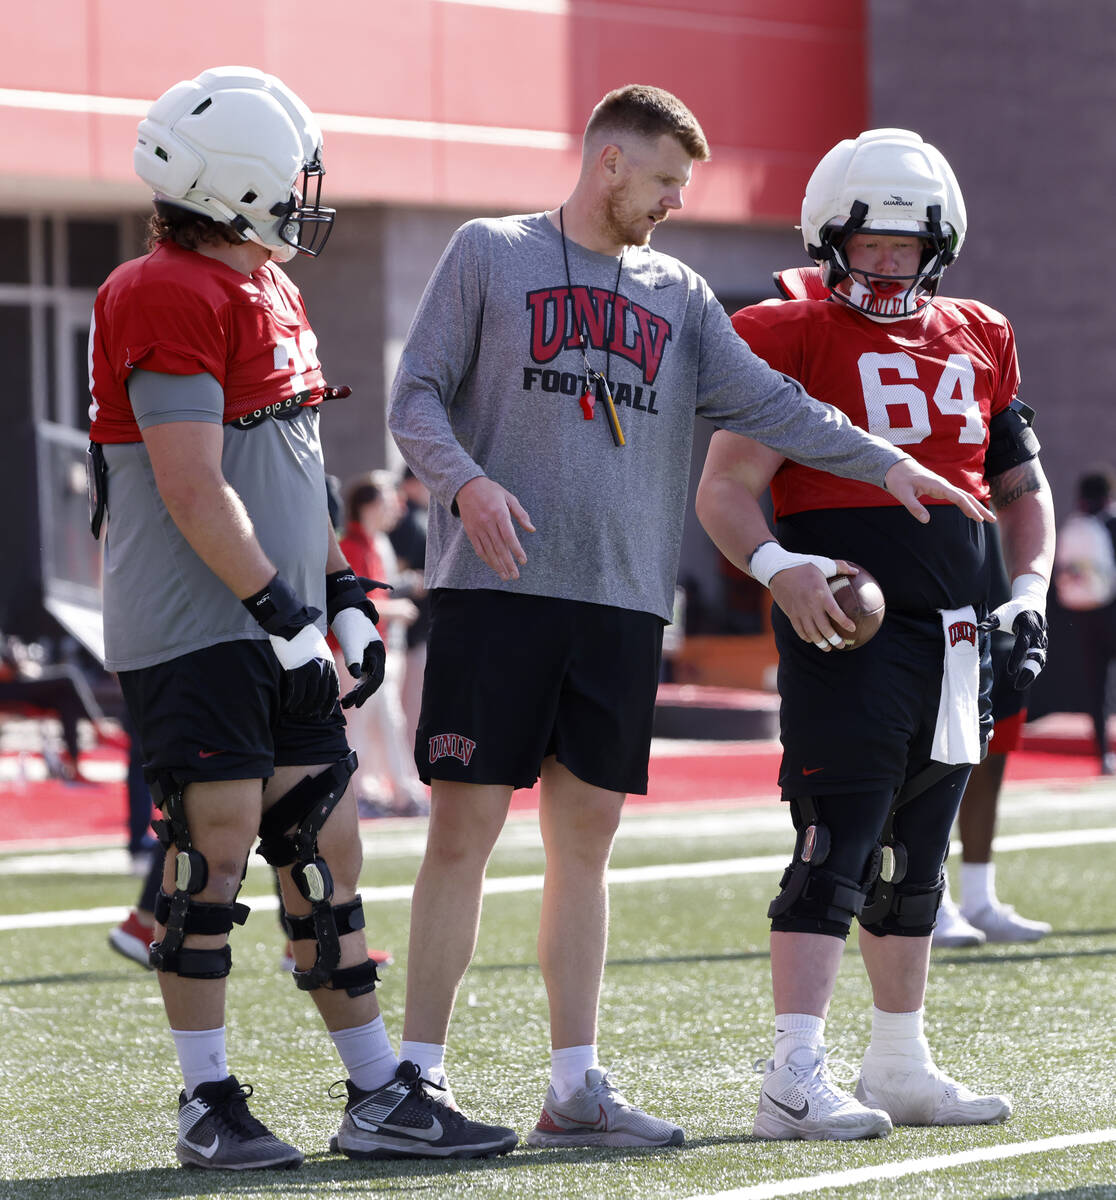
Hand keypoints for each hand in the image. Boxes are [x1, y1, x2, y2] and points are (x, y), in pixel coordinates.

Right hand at [269, 625, 340, 714]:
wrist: (292, 623)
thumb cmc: (303, 636)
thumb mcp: (319, 650)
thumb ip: (322, 664)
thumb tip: (320, 677)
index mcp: (330, 664)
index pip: (333, 689)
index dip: (329, 703)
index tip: (325, 711)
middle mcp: (323, 669)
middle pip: (324, 695)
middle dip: (320, 709)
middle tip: (315, 717)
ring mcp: (310, 670)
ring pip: (311, 696)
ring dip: (306, 707)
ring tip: (299, 713)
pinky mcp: (297, 670)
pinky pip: (297, 692)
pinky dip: (295, 702)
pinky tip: (291, 706)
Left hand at [326, 569, 386, 707]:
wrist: (343, 608)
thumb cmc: (348, 623)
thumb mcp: (350, 641)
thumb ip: (354, 658)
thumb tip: (356, 677)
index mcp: (378, 652)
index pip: (375, 678)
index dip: (366, 692)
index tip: (355, 703)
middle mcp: (377, 656)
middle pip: (373, 681)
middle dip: (361, 694)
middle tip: (348, 706)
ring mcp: (370, 656)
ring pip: (367, 679)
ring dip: (358, 691)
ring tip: (346, 703)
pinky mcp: (362, 656)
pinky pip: (362, 675)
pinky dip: (356, 685)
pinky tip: (348, 693)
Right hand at [455, 476, 534, 580]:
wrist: (467, 486)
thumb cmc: (492, 491)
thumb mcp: (509, 498)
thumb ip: (521, 514)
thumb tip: (532, 529)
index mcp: (499, 513)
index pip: (509, 536)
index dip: (516, 550)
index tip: (523, 561)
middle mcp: (487, 522)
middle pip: (499, 547)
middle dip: (508, 563)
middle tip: (515, 576)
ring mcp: (478, 528)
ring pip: (489, 551)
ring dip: (498, 565)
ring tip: (506, 576)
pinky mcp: (470, 531)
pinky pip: (479, 549)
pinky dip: (487, 559)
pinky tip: (494, 566)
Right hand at [768, 559, 859, 650]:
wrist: (777, 570)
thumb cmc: (802, 566)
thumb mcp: (822, 563)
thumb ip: (840, 567)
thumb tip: (856, 571)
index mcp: (821, 594)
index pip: (836, 613)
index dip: (845, 623)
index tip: (852, 629)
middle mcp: (811, 606)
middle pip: (824, 629)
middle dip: (834, 640)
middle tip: (842, 645)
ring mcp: (800, 612)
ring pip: (811, 633)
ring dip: (820, 643)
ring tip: (827, 648)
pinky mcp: (791, 614)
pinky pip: (799, 630)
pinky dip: (807, 637)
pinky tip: (812, 640)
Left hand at [884, 459, 995, 524]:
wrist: (896, 466)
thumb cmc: (898, 479)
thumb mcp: (902, 494)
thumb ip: (914, 507)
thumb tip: (926, 520)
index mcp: (937, 484)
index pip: (958, 497)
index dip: (969, 508)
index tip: (979, 519)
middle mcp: (943, 484)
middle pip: (966, 496)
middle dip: (980, 508)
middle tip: (992, 520)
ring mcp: (942, 485)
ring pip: (963, 496)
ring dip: (975, 506)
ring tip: (987, 518)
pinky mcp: (940, 488)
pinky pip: (957, 496)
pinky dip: (966, 503)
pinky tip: (971, 510)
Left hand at [979, 573, 1047, 688]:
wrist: (1031, 604)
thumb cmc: (1013, 609)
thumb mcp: (1001, 613)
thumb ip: (990, 622)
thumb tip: (978, 629)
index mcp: (1028, 627)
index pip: (1022, 646)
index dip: (1016, 659)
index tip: (1010, 671)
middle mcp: (1038, 636)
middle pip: (1036, 657)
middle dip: (1028, 672)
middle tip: (1018, 685)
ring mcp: (1042, 642)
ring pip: (1039, 661)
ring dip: (1031, 674)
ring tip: (1019, 685)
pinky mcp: (1041, 646)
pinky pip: (1038, 660)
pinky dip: (1032, 670)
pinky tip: (1023, 679)